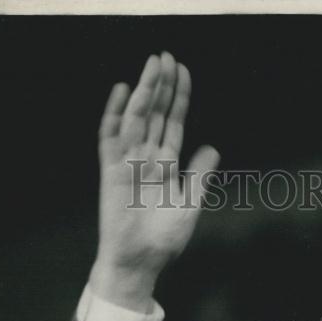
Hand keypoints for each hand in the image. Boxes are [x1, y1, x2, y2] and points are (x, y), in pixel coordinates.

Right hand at [90, 52, 219, 310]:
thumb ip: (199, 176)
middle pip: (154, 114)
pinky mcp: (110, 171)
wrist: (139, 263)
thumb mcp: (190, 205)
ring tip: (151, 65)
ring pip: (135, 118)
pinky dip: (113, 115)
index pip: (172, 123)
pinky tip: (121, 92)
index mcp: (166, 166)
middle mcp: (146, 159)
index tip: (183, 72)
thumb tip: (212, 148)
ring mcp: (127, 163)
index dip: (178, 98)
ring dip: (142, 92)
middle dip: (160, 86)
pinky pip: (110, 138)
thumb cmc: (163, 240)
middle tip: (166, 56)